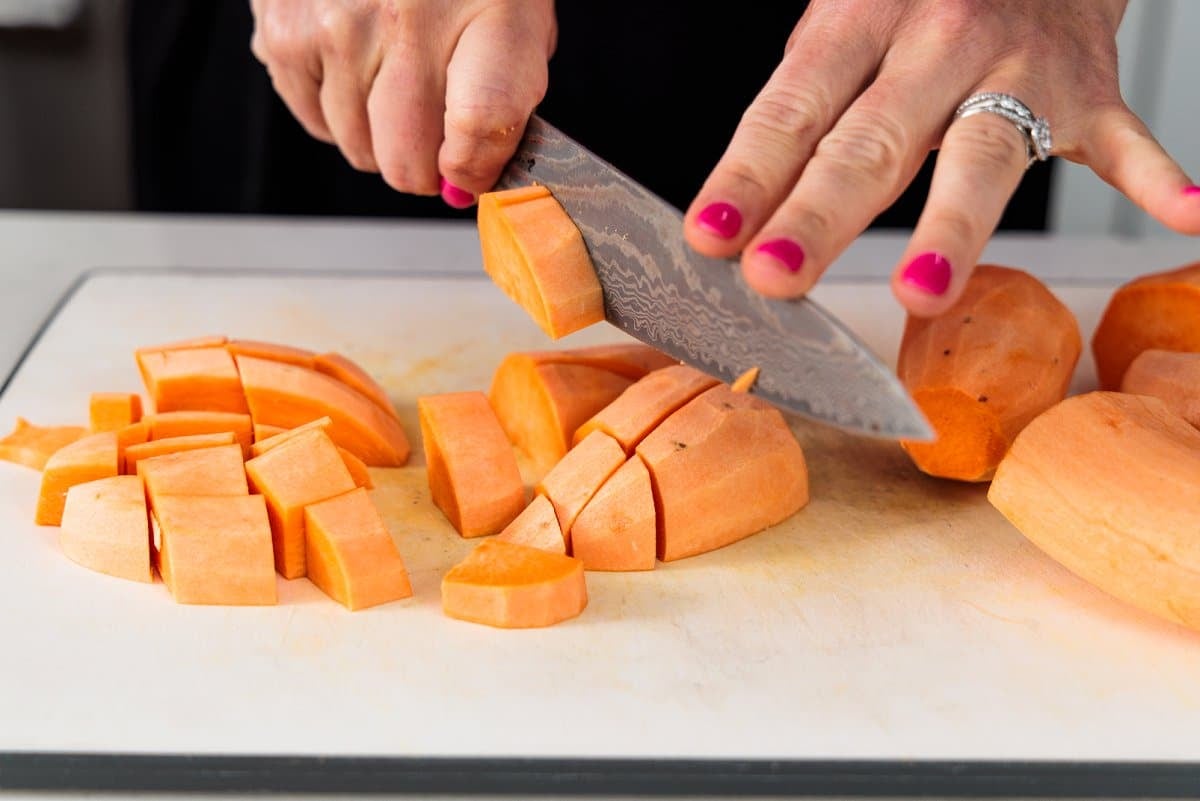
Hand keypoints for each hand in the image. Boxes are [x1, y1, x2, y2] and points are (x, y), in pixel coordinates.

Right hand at [249, 0, 555, 205]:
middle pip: (408, 162)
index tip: (471, 175)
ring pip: (359, 150)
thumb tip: (468, 178)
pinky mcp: (285, 30)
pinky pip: (316, 121)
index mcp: (486, 12)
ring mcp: (336, 27)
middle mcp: (405, 19)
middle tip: (434, 124)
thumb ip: (507, 103)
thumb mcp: (516, 20)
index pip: (481, 125)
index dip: (475, 170)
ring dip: (379, 134)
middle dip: (426, 163)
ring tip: (394, 75)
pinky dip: (338, 110)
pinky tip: (357, 63)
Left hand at [682, 0, 1199, 316]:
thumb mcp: (842, 30)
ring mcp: (1019, 67)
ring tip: (920, 289)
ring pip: (983, 154)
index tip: (710, 237)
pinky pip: (1127, 138)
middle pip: (870, 141)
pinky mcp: (1088, 91)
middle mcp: (937, 38)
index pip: (793, 108)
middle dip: (820, 215)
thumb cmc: (914, 4)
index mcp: (859, 19)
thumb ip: (800, 115)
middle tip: (777, 278)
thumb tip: (735, 215)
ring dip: (950, 226)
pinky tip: (1186, 216)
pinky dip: (1160, 176)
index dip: (749, 175)